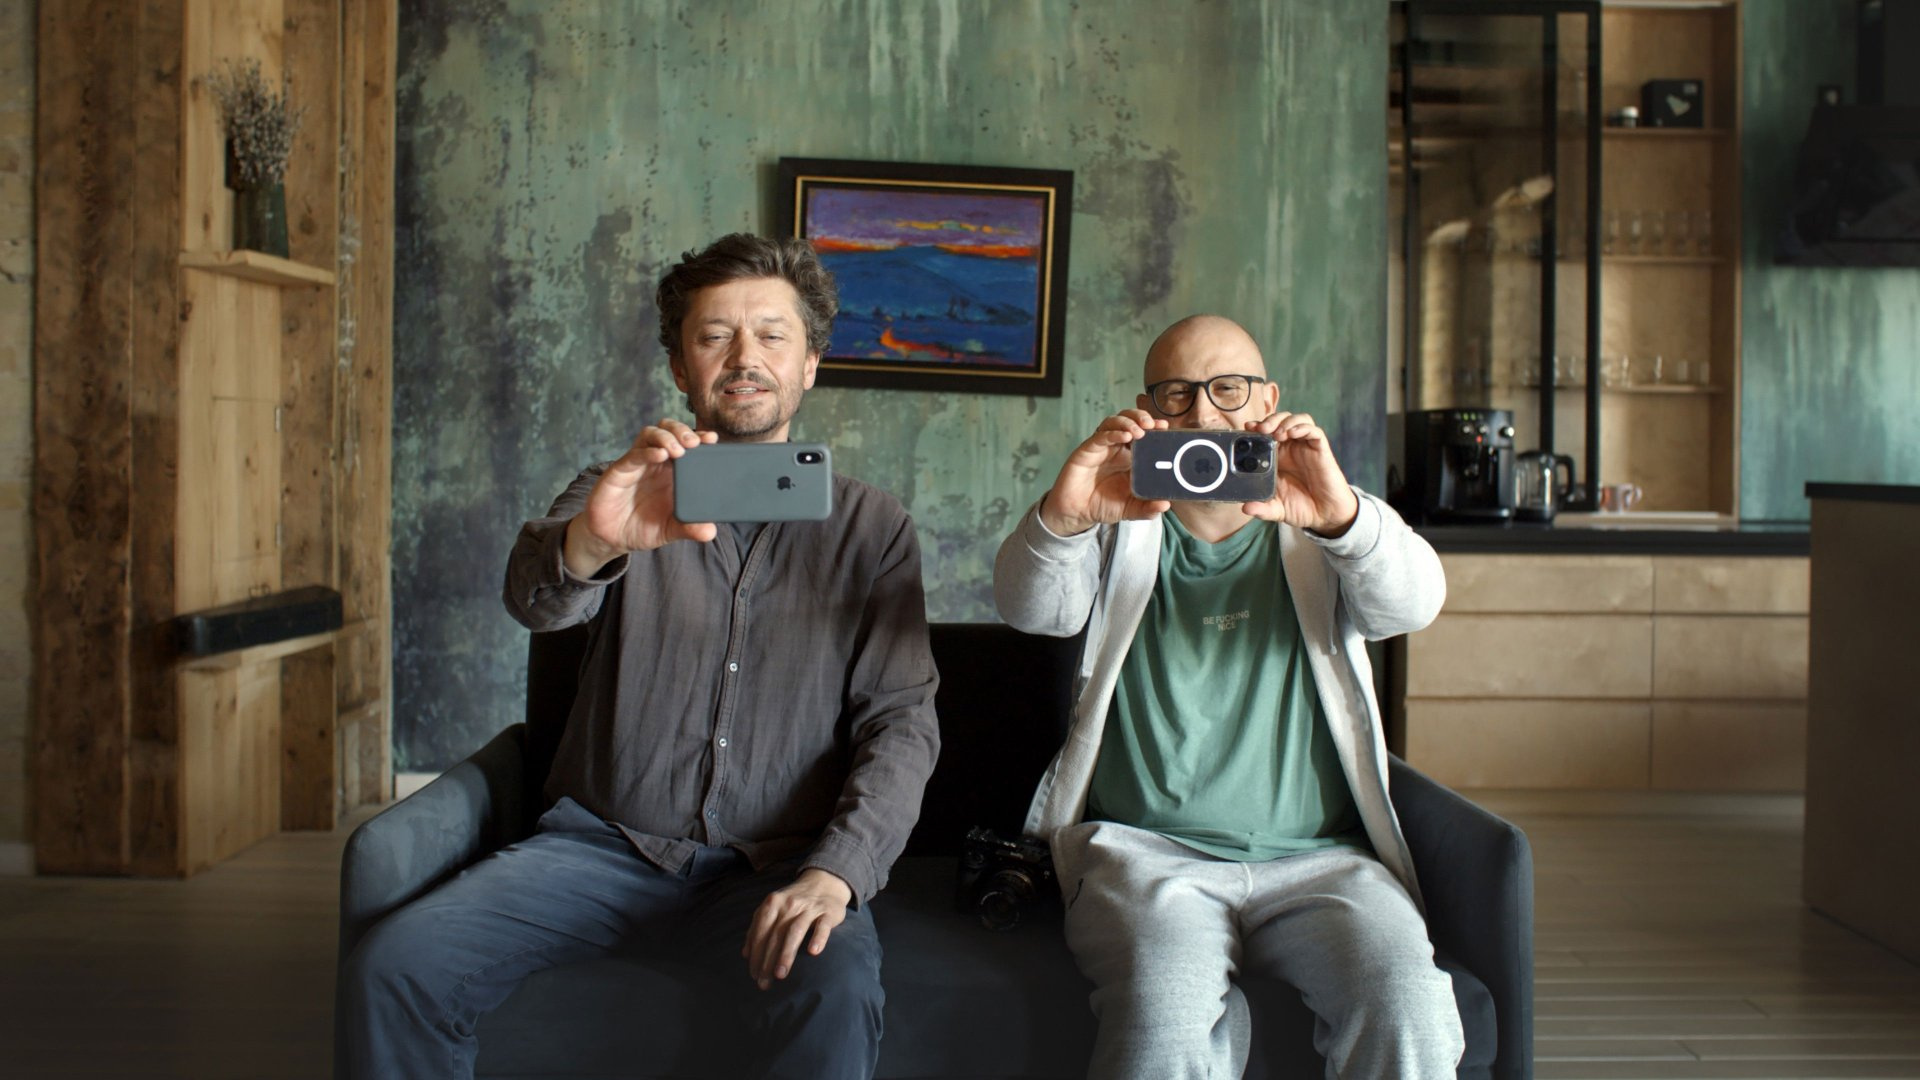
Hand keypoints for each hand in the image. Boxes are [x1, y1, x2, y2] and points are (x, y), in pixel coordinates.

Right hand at [563, 420, 718, 576]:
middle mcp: (655, 462)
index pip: (686, 444)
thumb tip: (710, 532)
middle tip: (695, 442)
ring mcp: (637, 464)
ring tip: (679, 450)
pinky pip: (633, 456)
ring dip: (666, 437)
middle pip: (669, 431)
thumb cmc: (643, 527)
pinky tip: (660, 455)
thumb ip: (689, 528)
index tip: (712, 438)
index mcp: (672, 471)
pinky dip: (647, 452)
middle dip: (683, 430)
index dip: (699, 436)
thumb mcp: (670, 529)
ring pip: (650, 435)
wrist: (612, 538)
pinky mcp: (619, 472)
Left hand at [742, 868, 852, 990]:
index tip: (754, 974)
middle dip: (767, 960)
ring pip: (795, 931)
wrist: (825, 881)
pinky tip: (813, 952)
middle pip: (775, 935)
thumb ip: (758, 927)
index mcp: (772, 903)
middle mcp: (789, 904)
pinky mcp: (828, 912)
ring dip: (786, 953)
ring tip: (780, 974)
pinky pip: (822, 925)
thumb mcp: (773, 907)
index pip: (760, 931)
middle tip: (764, 982)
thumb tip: (745, 954)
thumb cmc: (795, 901)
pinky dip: (818, 938)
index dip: (755, 953)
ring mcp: (809, 907)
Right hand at [1038, 409, 1172, 536]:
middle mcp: (1116, 448)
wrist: (1077, 514)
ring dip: (1128, 422)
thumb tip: (1165, 504)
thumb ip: (1147, 508)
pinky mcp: (1087, 451)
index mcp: (1129, 457)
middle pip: (1129, 420)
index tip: (1165, 427)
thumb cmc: (1103, 505)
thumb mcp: (1130, 509)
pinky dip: (1113, 433)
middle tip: (1153, 424)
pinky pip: (1100, 436)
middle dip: (1141, 417)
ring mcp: (1101, 447)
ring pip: (1114, 422)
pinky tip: (1124, 436)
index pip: (1144, 434)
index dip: (1154, 428)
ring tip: (1141, 430)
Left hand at [1239, 412, 1358, 535]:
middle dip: (1270, 420)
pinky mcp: (1320, 450)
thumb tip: (1245, 508)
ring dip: (1285, 421)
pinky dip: (1303, 427)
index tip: (1247, 428)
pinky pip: (1314, 431)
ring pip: (1297, 420)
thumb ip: (1261, 508)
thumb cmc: (1301, 508)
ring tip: (1277, 433)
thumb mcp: (1276, 509)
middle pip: (1280, 421)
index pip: (1265, 433)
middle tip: (1261, 429)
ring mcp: (1305, 447)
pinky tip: (1293, 433)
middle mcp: (1290, 449)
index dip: (1256, 427)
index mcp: (1276, 457)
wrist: (1325, 516)